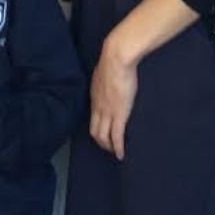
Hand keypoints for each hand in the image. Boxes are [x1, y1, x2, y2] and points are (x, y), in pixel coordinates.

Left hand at [89, 34, 137, 160]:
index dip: (97, 127)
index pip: (92, 118)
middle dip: (101, 142)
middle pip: (94, 130)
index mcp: (95, 96)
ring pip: (103, 136)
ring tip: (115, 152)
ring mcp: (107, 112)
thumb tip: (110, 81)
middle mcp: (98, 107)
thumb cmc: (113, 62)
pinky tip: (121, 155)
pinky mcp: (119, 115)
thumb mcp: (104, 73)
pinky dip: (118, 148)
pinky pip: (117, 136)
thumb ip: (105, 81)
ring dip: (109, 147)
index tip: (103, 132)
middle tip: (108, 146)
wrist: (116, 59)